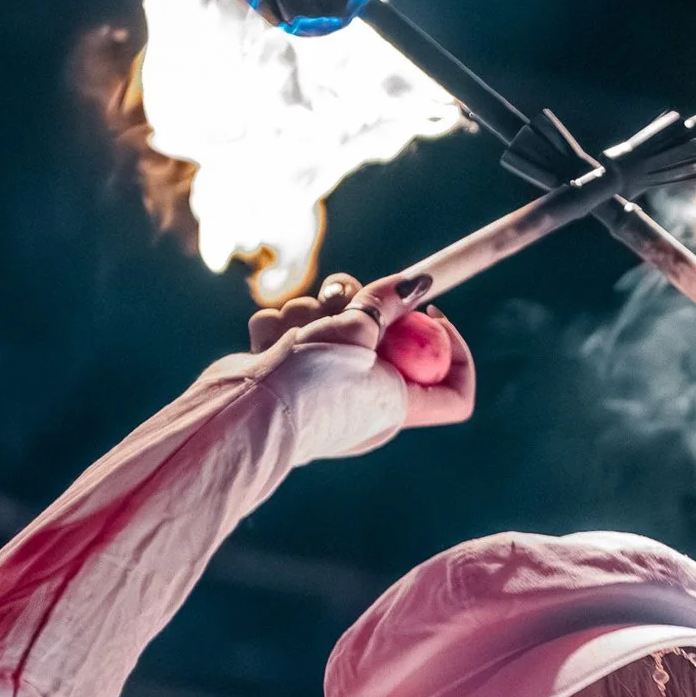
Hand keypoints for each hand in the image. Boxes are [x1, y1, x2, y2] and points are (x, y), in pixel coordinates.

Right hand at [247, 271, 474, 428]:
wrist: (240, 414)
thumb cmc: (307, 386)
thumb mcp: (358, 334)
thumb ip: (388, 303)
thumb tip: (419, 283)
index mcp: (399, 404)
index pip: (455, 390)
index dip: (453, 347)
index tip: (430, 312)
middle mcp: (367, 399)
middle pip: (385, 335)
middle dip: (362, 304)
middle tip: (349, 300)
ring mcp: (323, 386)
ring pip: (333, 322)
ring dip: (315, 311)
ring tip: (301, 332)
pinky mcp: (285, 371)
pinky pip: (295, 331)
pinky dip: (282, 329)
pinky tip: (270, 347)